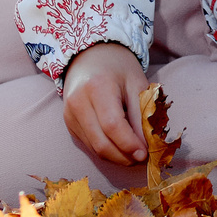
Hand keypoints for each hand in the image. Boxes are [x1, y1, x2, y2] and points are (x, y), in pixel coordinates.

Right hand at [62, 42, 148, 164]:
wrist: (90, 57)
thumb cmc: (118, 68)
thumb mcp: (137, 83)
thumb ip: (142, 113)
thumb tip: (147, 145)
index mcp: (97, 87)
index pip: (112, 125)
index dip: (129, 144)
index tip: (145, 153)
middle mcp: (78, 103)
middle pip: (101, 142)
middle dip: (123, 156)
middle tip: (142, 158)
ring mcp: (70, 115)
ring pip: (94, 148)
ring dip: (116, 157)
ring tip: (134, 155)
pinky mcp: (69, 124)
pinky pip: (89, 145)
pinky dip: (106, 150)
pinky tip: (120, 147)